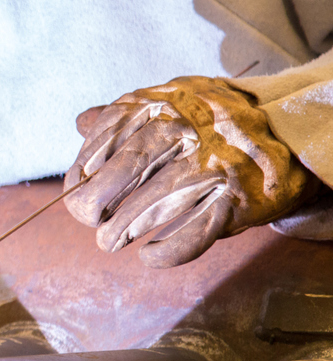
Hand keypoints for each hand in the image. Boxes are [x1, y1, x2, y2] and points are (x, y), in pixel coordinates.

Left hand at [64, 76, 312, 267]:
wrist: (285, 132)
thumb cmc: (210, 125)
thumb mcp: (170, 104)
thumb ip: (124, 116)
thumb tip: (79, 124)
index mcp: (161, 105)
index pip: (108, 137)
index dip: (83, 170)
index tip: (75, 190)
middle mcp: (187, 130)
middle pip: (128, 168)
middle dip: (96, 201)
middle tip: (89, 221)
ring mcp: (213, 165)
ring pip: (156, 201)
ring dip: (123, 228)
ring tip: (108, 242)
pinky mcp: (237, 199)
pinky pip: (195, 233)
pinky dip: (167, 251)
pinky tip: (148, 256)